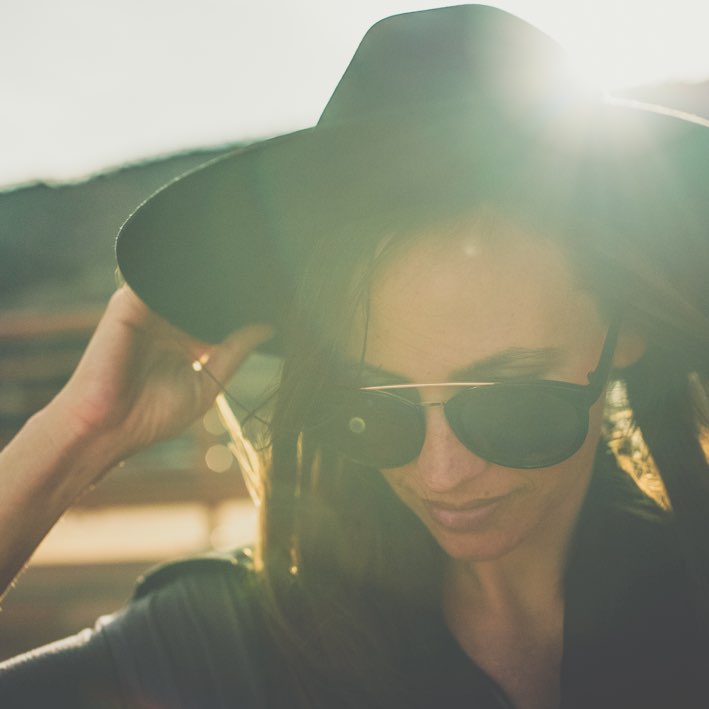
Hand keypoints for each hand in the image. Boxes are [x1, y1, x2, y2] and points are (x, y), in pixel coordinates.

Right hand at [51, 286, 273, 468]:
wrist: (108, 428)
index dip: (242, 306)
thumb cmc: (152, 415)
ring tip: (244, 277)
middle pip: (203, 294)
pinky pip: (160, 282)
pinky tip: (210, 284)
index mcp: (185, 337)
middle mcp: (166, 320)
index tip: (275, 297)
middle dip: (229, 290)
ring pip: (183, 284)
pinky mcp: (127, 304)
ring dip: (209, 283)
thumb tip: (268, 328)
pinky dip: (183, 283)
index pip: (217, 311)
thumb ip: (234, 352)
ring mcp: (146, 309)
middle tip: (266, 281)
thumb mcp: (208, 383)